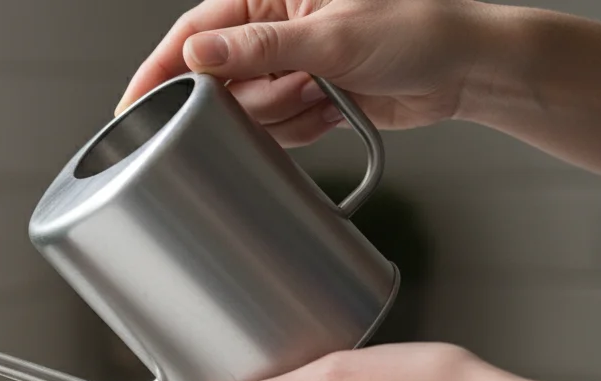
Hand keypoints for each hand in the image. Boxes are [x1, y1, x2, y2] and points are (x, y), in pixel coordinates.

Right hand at [117, 0, 487, 146]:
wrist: (468, 71)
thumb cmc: (418, 30)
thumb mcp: (333, 37)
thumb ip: (259, 49)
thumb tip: (197, 53)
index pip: (196, 31)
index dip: (159, 70)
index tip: (132, 106)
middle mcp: (275, 30)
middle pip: (218, 81)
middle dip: (252, 100)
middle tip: (295, 91)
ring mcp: (289, 66)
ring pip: (246, 112)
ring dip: (282, 116)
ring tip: (326, 97)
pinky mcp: (305, 99)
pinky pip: (275, 130)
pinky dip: (299, 131)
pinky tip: (331, 112)